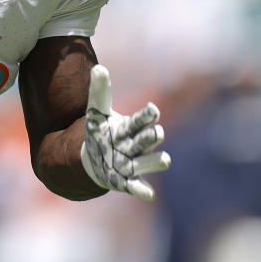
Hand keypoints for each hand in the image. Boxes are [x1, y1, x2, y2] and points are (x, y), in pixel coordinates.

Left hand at [80, 65, 170, 200]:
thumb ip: (99, 92)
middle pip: (144, 141)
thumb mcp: (95, 113)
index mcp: (128, 128)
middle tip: (157, 133)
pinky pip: (135, 186)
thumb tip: (98, 67)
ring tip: (165, 160)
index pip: (140, 121)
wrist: (94, 159)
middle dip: (150, 138)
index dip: (146, 116)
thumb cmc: (100, 132)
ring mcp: (131, 165)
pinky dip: (142, 190)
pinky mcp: (125, 182)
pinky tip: (149, 194)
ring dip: (154, 162)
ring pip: (145, 163)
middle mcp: (134, 146)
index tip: (152, 109)